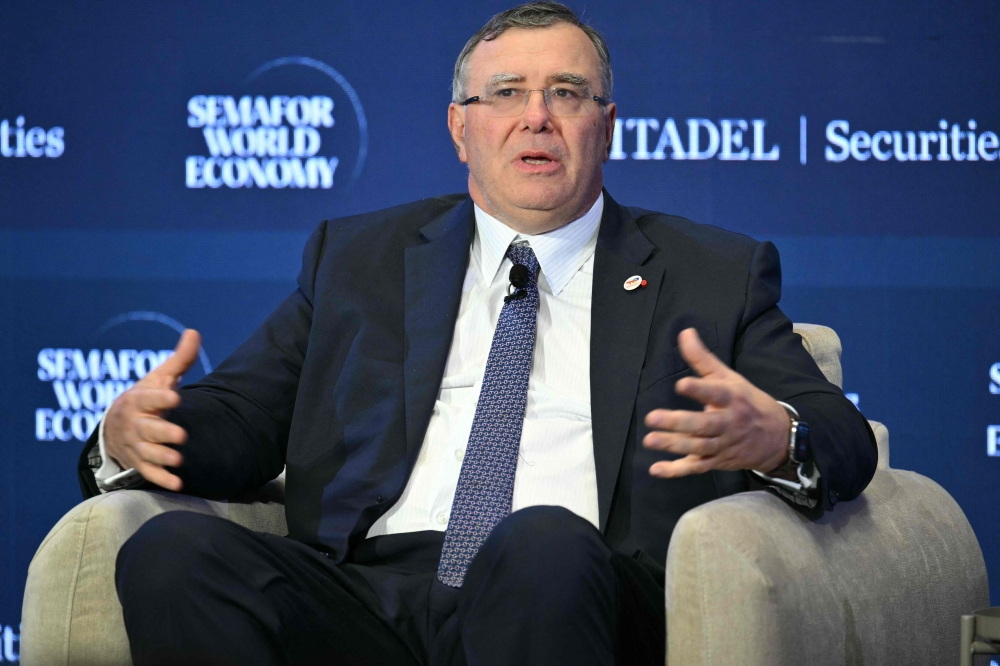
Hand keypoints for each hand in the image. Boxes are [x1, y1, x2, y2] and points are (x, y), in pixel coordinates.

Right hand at [102, 329, 200, 490]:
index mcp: (138, 400)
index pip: (148, 398)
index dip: (160, 397)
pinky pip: (148, 473)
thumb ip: (179, 359)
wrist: (116, 426)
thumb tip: (195, 332)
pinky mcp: (139, 463)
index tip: (175, 395)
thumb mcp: (159, 377)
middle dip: (162, 432)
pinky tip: (178, 484)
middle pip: (146, 429)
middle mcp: (135, 424)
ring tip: (178, 459)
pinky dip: (161, 480)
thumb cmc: (146, 398)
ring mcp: (135, 445)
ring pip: (147, 453)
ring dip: (161, 457)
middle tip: (180, 435)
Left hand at [643, 328, 790, 478]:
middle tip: (652, 418)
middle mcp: (728, 423)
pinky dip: (676, 471)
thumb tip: (684, 332)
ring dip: (673, 445)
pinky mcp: (717, 462)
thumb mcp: (729, 377)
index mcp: (732, 398)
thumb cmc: (747, 402)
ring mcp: (723, 445)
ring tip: (650, 439)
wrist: (778, 438)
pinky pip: (696, 468)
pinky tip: (656, 469)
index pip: (716, 393)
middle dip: (678, 423)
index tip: (681, 384)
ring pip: (698, 447)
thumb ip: (703, 358)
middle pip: (703, 425)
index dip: (699, 390)